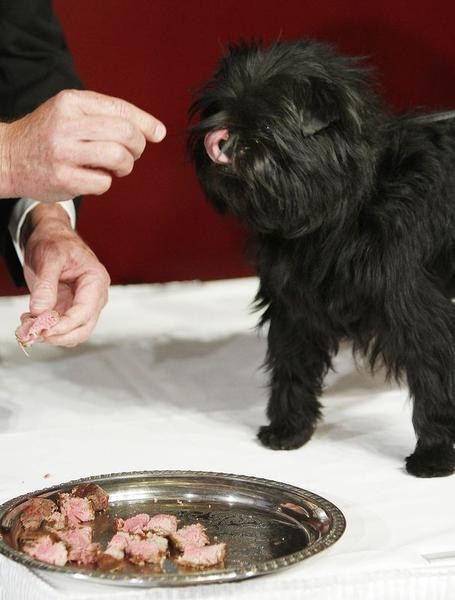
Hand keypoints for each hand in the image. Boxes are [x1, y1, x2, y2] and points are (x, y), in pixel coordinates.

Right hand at [0, 89, 165, 201]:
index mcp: (71, 102)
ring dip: (125, 165)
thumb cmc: (48, 135)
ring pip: (118, 157)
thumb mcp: (70, 112)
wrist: (7, 157)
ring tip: (116, 167)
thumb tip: (155, 131)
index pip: (120, 109)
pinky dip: (106, 181)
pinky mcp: (63, 178)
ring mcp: (63, 152)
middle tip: (131, 154)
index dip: (146, 123)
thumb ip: (106, 115)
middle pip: (125, 133)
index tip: (159, 134)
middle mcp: (67, 124)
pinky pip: (104, 182)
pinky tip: (94, 176)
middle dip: (137, 146)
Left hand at [22, 204, 109, 346]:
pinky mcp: (70, 309)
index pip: (85, 312)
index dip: (65, 325)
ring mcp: (83, 305)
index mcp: (96, 281)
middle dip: (59, 335)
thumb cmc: (55, 242)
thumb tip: (40, 311)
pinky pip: (61, 327)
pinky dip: (46, 329)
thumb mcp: (49, 258)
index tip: (43, 329)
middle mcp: (95, 297)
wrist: (52, 236)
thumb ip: (46, 286)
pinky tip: (30, 319)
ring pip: (73, 333)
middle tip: (33, 333)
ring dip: (51, 335)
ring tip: (27, 324)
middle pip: (83, 329)